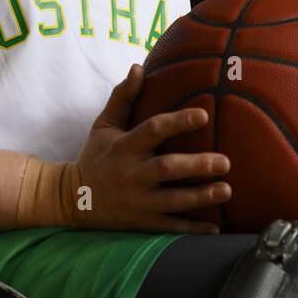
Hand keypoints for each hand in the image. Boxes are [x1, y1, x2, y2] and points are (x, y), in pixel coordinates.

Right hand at [72, 62, 230, 232]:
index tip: (203, 115)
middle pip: (167, 169)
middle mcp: (131, 174)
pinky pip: (169, 228)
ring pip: (172, 201)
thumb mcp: (104, 125)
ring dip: (200, 197)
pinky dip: (192, 230)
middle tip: (224, 161)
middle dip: (196, 166)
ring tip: (226, 190)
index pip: (153, 130)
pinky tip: (215, 230)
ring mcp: (136, 201)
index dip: (178, 122)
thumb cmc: (95, 156)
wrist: (71, 200)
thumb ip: (123, 97)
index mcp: (125, 147)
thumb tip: (139, 67)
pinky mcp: (140, 223)